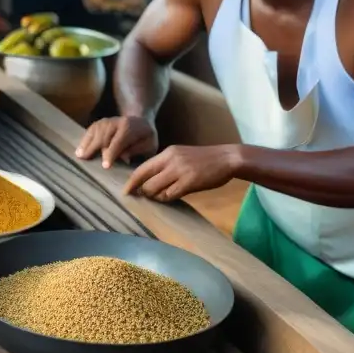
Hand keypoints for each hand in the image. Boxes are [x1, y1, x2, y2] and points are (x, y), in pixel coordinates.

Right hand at [75, 116, 157, 167]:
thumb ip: (138, 150)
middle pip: (104, 136)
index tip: (105, 166)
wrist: (140, 121)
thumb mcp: (150, 145)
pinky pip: (90, 130)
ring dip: (87, 144)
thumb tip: (124, 157)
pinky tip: (80, 149)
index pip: (118, 141)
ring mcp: (106, 121)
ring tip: (80, 155)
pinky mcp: (99, 122)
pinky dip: (85, 139)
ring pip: (95, 132)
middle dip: (95, 148)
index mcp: (130, 128)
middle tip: (87, 160)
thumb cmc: (145, 137)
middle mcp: (116, 122)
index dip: (111, 154)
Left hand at [122, 144, 240, 201]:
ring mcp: (180, 171)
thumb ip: (166, 165)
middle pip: (145, 180)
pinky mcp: (190, 182)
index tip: (125, 191)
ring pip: (155, 188)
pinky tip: (169, 198)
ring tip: (159, 197)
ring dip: (154, 196)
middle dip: (142, 191)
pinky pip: (170, 194)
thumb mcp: (182, 156)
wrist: (228, 158)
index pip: (142, 168)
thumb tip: (150, 180)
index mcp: (167, 153)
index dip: (132, 181)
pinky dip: (166, 198)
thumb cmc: (205, 159)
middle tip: (144, 197)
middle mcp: (170, 160)